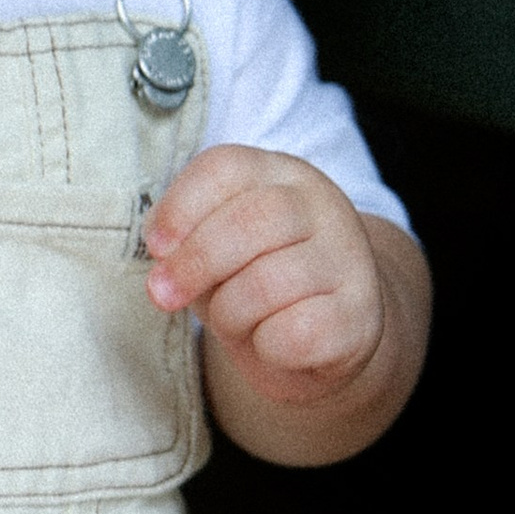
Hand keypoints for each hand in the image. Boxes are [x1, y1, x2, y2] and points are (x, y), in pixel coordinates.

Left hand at [142, 146, 388, 410]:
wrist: (329, 334)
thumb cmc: (258, 281)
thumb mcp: (218, 248)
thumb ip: (188, 239)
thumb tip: (162, 251)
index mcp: (282, 174)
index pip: (226, 168)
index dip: (180, 207)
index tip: (155, 246)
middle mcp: (324, 206)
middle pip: (250, 219)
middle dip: (195, 262)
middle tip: (162, 294)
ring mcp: (349, 260)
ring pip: (267, 282)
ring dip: (229, 313)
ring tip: (232, 320)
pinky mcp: (360, 317)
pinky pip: (294, 333)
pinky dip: (265, 345)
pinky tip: (270, 342)